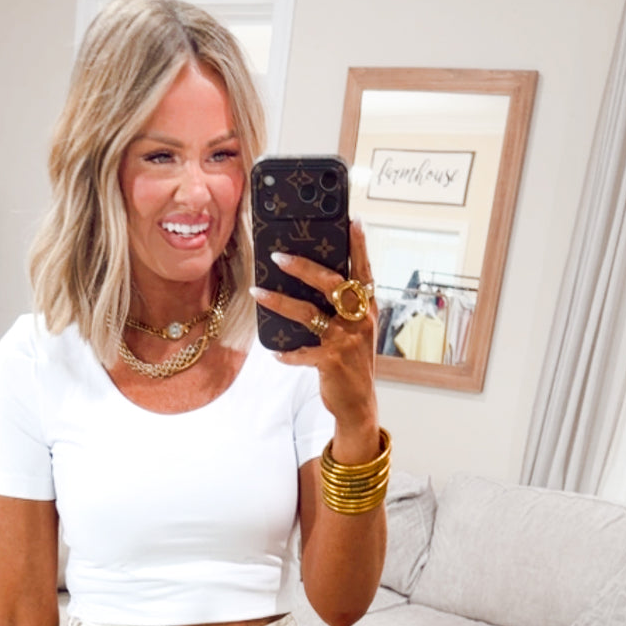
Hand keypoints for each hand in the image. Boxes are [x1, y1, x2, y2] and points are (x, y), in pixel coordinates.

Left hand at [250, 218, 378, 433]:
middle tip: (278, 256)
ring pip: (309, 313)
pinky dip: (287, 352)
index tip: (353, 220)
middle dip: (304, 267)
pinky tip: (276, 352)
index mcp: (368, 308)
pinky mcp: (331, 361)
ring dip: (280, 302)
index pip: (364, 271)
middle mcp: (360, 320)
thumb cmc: (352, 363)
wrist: (358, 404)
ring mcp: (347, 340)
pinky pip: (301, 351)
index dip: (359, 246)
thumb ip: (342, 309)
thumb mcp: (355, 332)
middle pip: (332, 284)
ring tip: (258, 292)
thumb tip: (308, 283)